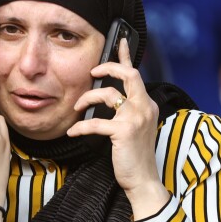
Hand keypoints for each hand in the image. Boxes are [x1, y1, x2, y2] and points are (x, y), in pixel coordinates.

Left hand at [67, 39, 170, 218]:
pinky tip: (73, 132)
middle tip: (92, 71)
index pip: (137, 74)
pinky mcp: (124, 131)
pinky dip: (80, 127)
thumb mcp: (134, 128)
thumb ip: (126, 111)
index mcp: (147, 104)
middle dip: (108, 66)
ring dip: (87, 98)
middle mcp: (145, 107)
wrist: (143, 180)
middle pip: (128, 74)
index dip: (127, 56)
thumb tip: (106, 98)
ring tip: (77, 108)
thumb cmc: (134, 156)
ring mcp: (136, 117)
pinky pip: (95, 123)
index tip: (120, 41)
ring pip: (107, 94)